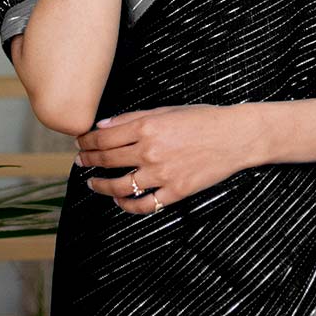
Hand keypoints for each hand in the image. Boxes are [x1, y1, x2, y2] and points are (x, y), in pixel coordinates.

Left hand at [74, 103, 260, 214]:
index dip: (87, 141)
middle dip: (88, 160)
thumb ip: (133, 117)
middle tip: (80, 161)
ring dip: (101, 186)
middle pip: (107, 160)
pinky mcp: (175, 192)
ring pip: (120, 186)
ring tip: (93, 184)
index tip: (80, 143)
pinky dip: (127, 205)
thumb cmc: (203, 119)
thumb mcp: (167, 110)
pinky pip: (144, 205)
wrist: (235, 137)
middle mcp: (150, 151)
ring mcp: (162, 174)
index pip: (104, 136)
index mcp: (148, 126)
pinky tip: (119, 200)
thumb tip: (104, 125)